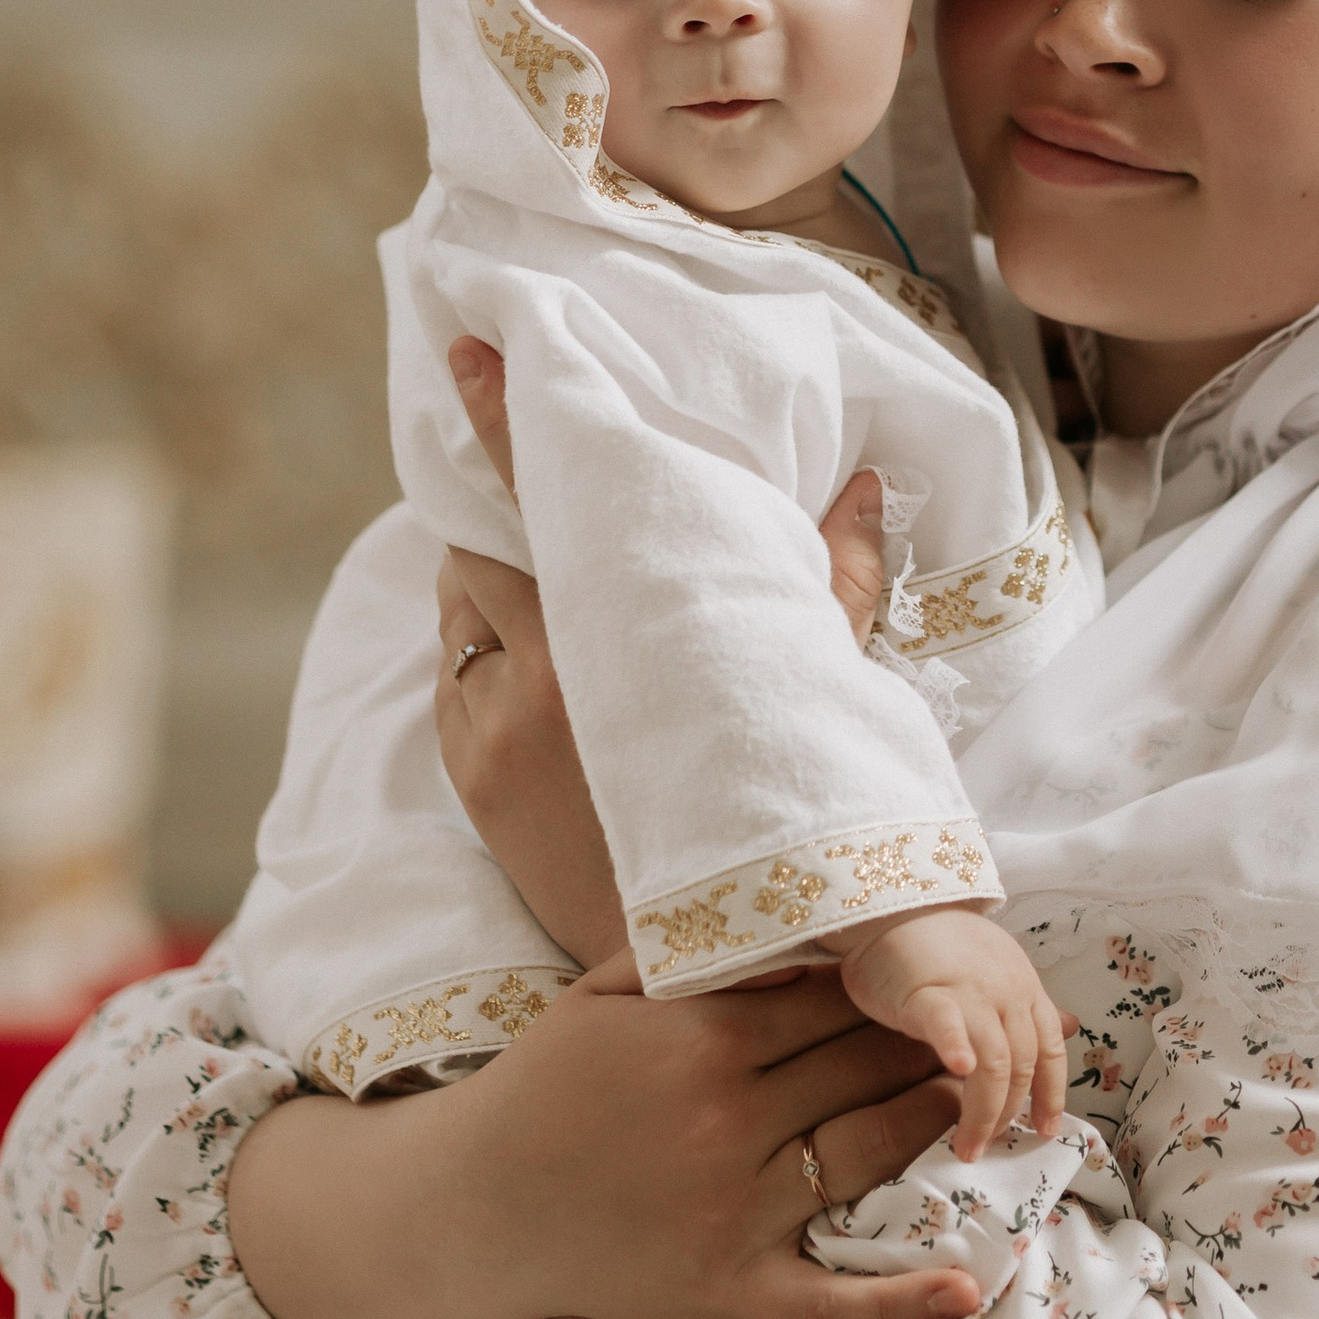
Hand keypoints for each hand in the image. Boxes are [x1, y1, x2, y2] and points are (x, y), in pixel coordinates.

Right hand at [229, 952, 976, 1318]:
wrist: (477, 1205)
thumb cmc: (539, 1091)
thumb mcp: (598, 997)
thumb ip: (685, 961)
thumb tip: (783, 935)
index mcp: (702, 1040)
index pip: (830, 1004)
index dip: (889, 993)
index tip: (937, 980)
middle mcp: (729, 1117)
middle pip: (861, 1069)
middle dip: (928, 1047)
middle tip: (986, 1034)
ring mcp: (735, 1205)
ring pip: (867, 1154)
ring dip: (934, 1126)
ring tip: (982, 1108)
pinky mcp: (731, 1281)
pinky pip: (829, 1296)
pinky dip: (901, 1298)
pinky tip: (968, 1287)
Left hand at [438, 339, 892, 962]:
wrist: (708, 970)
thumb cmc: (776, 829)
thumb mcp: (813, 697)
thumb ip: (836, 584)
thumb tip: (861, 485)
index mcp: (625, 636)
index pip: (544, 495)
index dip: (503, 416)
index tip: (470, 349)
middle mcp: (544, 671)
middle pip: (485, 544)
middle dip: (510, 518)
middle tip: (544, 500)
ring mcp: (492, 725)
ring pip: (464, 609)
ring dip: (495, 591)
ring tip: (557, 604)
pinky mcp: (468, 771)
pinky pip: (457, 678)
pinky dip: (487, 659)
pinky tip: (543, 679)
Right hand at [834, 906, 1068, 1158]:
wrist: (895, 906)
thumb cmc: (939, 946)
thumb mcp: (997, 972)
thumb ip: (1026, 1006)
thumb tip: (1069, 1026)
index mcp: (1025, 990)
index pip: (1050, 1051)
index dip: (1052, 1095)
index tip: (1044, 1130)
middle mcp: (1006, 992)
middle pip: (1022, 1066)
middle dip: (1008, 1114)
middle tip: (986, 1147)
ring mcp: (969, 991)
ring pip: (994, 1060)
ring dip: (983, 1110)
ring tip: (966, 1144)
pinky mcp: (926, 991)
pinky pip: (947, 1022)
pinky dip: (956, 1046)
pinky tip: (956, 1071)